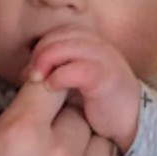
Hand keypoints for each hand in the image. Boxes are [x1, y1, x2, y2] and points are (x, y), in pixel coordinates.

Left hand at [27, 26, 141, 150]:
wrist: (130, 122)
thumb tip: (26, 73)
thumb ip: (54, 71)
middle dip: (39, 54)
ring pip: (65, 47)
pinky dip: (59, 76)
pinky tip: (52, 87)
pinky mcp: (106, 77)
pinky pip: (77, 69)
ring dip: (45, 62)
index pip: (56, 33)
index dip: (39, 49)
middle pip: (58, 36)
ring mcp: (104, 58)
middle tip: (30, 77)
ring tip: (37, 81)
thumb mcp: (73, 82)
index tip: (29, 72)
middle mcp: (97, 45)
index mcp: (89, 42)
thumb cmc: (98, 102)